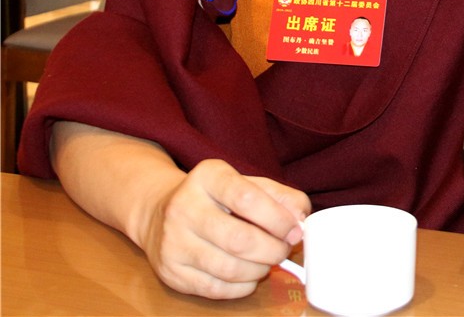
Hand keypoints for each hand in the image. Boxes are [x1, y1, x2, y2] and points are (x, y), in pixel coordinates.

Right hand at [138, 159, 309, 298]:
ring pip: (229, 268)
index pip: (247, 198)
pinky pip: (216, 289)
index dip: (277, 218)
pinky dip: (242, 287)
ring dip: (259, 270)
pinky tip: (249, 275)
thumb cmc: (217, 198)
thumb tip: (301, 219)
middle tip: (284, 249)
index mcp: (207, 176)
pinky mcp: (171, 272)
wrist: (160, 213)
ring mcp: (173, 242)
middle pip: (239, 239)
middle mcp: (184, 207)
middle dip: (272, 249)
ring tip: (268, 261)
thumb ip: (280, 196)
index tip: (295, 229)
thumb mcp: (247, 183)